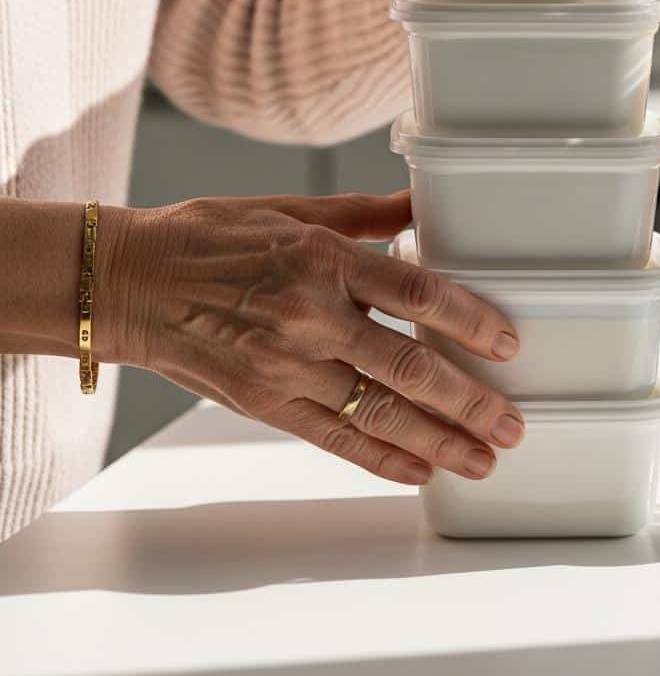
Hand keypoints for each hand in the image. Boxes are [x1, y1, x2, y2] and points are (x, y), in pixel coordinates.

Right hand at [96, 191, 523, 485]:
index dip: (468, 320)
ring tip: (482, 460)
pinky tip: (418, 472)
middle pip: (408, 365)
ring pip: (378, 413)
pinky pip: (333, 437)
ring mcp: (286, 366)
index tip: (507, 343)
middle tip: (511, 424)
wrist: (131, 282)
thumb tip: (420, 204)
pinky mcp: (265, 402)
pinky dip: (380, 459)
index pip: (415, 291)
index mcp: (323, 259)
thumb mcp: (291, 210)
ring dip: (438, 441)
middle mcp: (310, 316)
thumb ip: (363, 214)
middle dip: (468, 401)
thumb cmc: (212, 237)